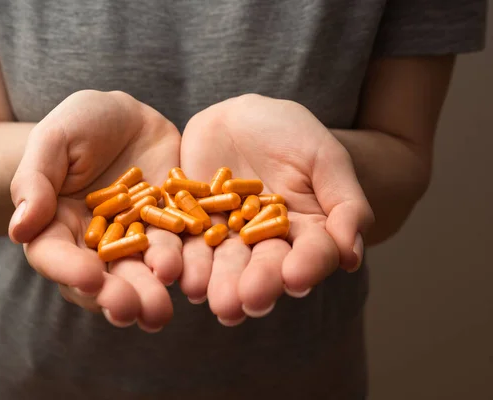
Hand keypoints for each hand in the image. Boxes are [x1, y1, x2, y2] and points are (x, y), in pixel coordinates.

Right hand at [8, 90, 181, 331]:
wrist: (126, 118)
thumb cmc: (79, 124)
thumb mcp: (53, 139)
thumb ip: (34, 180)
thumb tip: (19, 229)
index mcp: (57, 225)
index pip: (56, 255)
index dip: (69, 270)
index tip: (89, 279)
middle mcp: (96, 242)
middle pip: (102, 276)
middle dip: (116, 296)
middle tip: (132, 311)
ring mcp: (135, 239)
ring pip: (141, 271)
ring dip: (151, 293)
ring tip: (161, 311)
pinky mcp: (169, 228)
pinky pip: (178, 249)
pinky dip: (185, 264)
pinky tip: (194, 276)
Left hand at [179, 94, 373, 325]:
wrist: (241, 118)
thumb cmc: (291, 134)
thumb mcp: (325, 158)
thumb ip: (345, 204)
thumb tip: (351, 256)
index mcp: (306, 232)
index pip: (311, 254)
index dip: (306, 266)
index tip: (296, 277)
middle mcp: (267, 244)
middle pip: (264, 267)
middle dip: (257, 285)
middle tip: (247, 302)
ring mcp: (228, 238)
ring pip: (224, 264)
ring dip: (217, 283)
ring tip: (211, 298)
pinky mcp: (193, 227)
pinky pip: (187, 244)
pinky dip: (183, 259)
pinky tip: (178, 274)